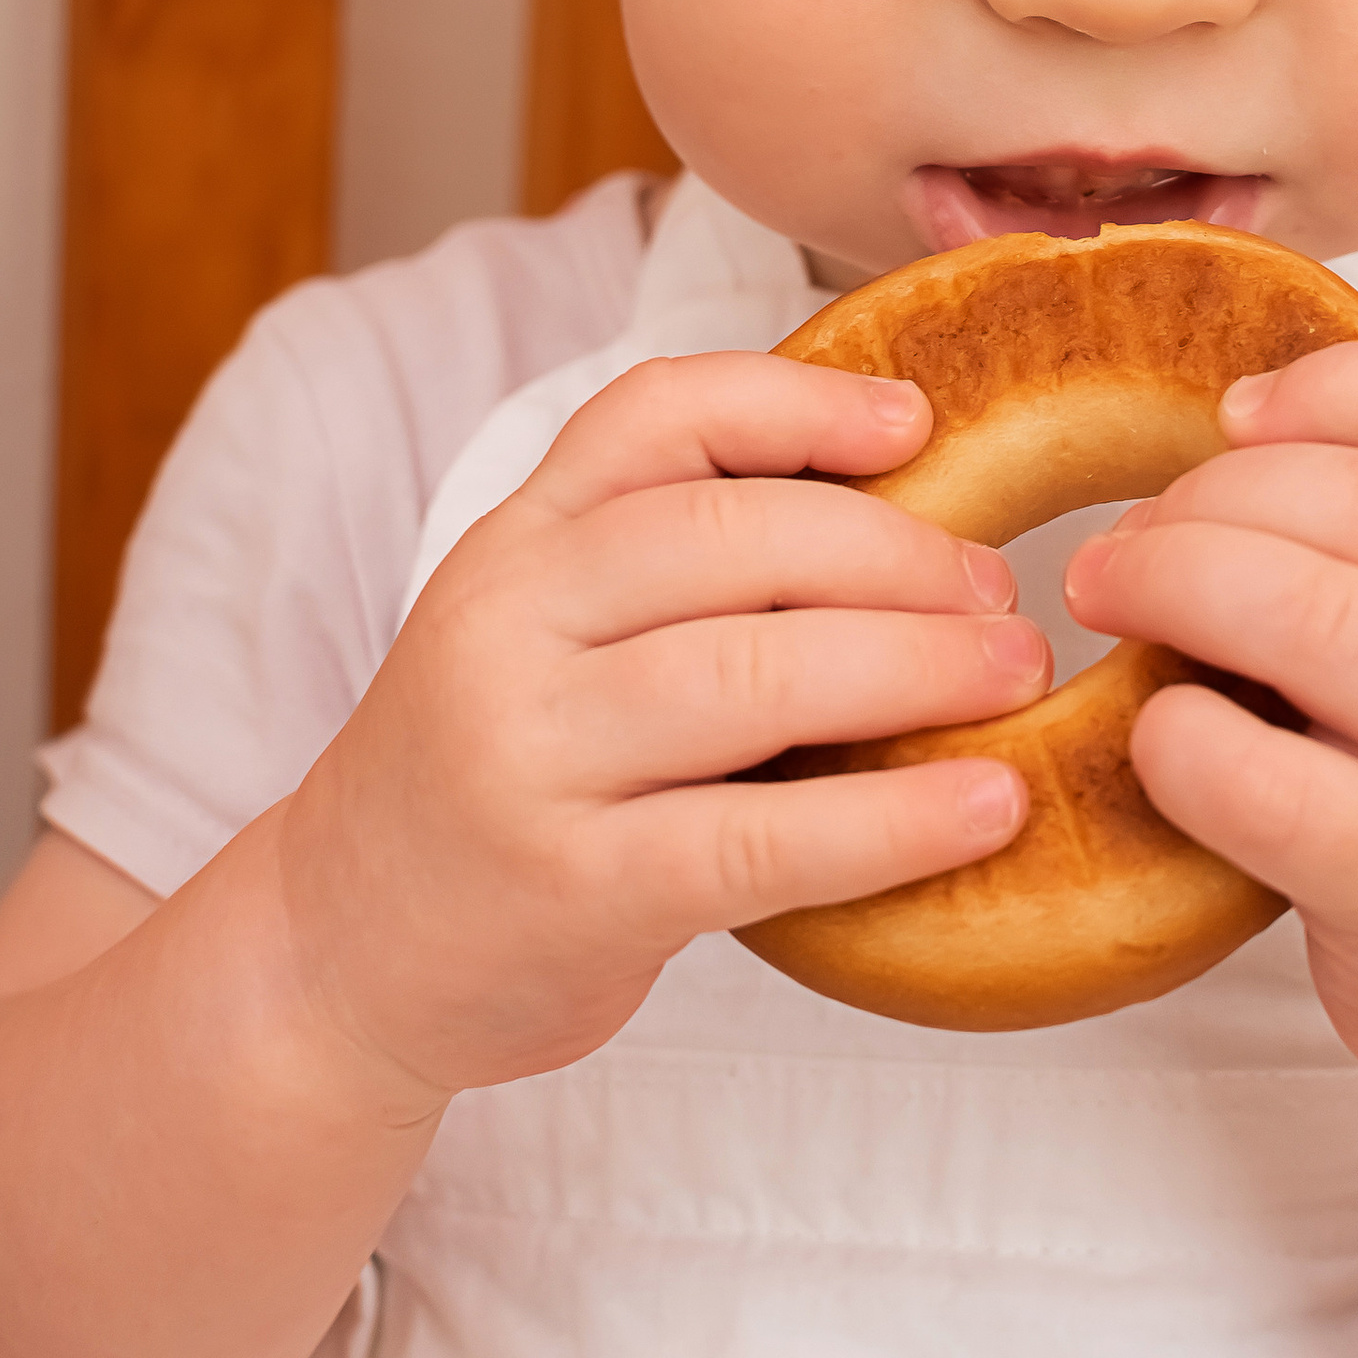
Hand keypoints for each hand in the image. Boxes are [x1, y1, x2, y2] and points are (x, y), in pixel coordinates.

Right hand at [274, 356, 1045, 1112]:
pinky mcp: (572, 890)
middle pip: (731, 536)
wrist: (339, 953)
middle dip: (898, 554)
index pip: (655, 416)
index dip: (798, 403)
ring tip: (1018, 677)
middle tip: (1004, 593)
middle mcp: (508, 626)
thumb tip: (908, 523)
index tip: (918, 426)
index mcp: (514, 544)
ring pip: (754, 677)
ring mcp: (530, 757)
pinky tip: (986, 809)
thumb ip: (668, 575)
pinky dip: (892, 820)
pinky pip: (760, 839)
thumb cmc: (495, 782)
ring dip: (916, 668)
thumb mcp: (538, 635)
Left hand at [1063, 343, 1357, 1150]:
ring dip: (1177, 581)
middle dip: (1217, 495)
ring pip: (1314, 615)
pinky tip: (1155, 737)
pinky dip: (1179, 739)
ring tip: (1108, 594)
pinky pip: (1267, 783)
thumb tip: (1244, 428)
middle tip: (1129, 538)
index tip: (1230, 416)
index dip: (1335, 388)